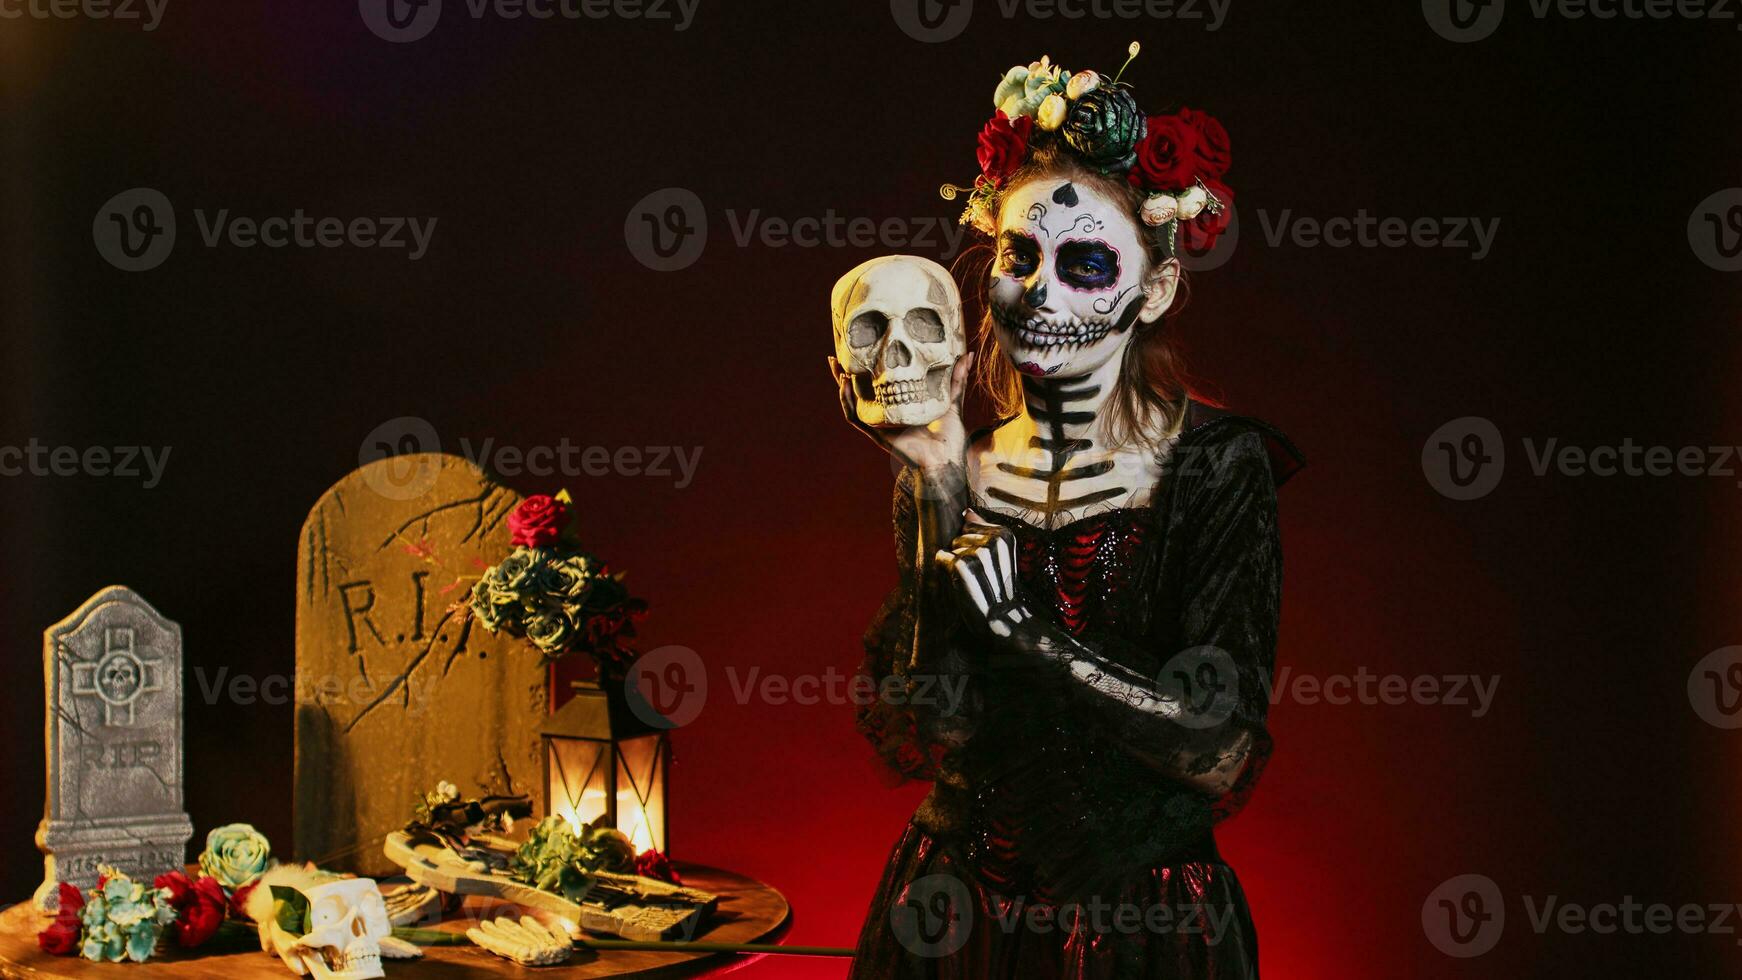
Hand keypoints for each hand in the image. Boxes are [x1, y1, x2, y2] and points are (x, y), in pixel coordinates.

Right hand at [830, 352, 973, 474]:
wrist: (945, 460)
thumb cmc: (950, 438)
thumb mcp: (952, 400)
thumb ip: (956, 378)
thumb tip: (966, 354)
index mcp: (900, 409)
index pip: (878, 386)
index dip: (867, 369)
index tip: (861, 348)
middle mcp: (886, 417)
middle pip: (859, 393)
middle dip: (845, 376)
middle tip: (835, 357)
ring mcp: (880, 426)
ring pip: (853, 404)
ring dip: (842, 386)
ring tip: (837, 367)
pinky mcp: (877, 434)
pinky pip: (856, 417)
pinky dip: (848, 402)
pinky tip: (846, 385)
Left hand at [935, 510, 1033, 637]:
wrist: (1004, 620)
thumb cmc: (998, 589)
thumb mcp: (998, 555)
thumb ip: (984, 531)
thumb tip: (967, 512)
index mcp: (1005, 533)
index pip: (970, 525)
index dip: (971, 546)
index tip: (985, 566)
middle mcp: (993, 539)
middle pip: (958, 536)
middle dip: (962, 553)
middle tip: (979, 576)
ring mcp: (977, 552)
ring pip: (950, 547)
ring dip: (955, 564)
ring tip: (972, 581)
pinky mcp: (961, 565)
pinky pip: (941, 557)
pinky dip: (945, 571)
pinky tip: (961, 584)